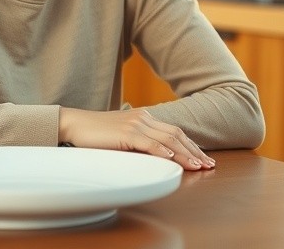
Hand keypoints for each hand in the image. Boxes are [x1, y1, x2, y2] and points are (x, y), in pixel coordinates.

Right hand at [58, 107, 215, 170]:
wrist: (74, 124)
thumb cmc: (95, 134)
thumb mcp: (122, 136)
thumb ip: (139, 142)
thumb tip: (157, 156)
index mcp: (144, 117)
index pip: (174, 132)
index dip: (191, 145)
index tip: (203, 158)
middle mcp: (143, 118)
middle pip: (176, 134)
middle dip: (194, 150)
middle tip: (208, 164)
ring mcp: (135, 124)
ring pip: (168, 139)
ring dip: (185, 154)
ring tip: (197, 165)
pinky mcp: (126, 133)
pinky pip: (149, 143)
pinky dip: (163, 151)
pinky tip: (173, 158)